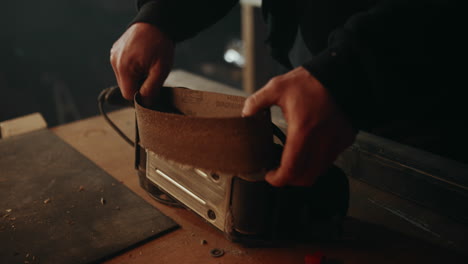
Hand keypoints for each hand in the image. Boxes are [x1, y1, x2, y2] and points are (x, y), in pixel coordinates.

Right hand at [110, 23, 173, 104]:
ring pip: (124, 78)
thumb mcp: (161, 70)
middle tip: (151, 74)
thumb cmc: (159, 45)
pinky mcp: (115, 52)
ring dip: (135, 77)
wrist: (155, 23)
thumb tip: (145, 104)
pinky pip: (122, 68)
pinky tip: (141, 60)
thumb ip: (151, 89)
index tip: (151, 90)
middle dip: (138, 85)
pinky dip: (132, 69)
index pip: (128, 94)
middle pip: (125, 86)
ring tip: (147, 65)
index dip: (140, 96)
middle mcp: (115, 62)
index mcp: (124, 67)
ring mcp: (113, 56)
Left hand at [242, 67, 355, 185]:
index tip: (270, 176)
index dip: (278, 179)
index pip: (291, 169)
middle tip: (278, 171)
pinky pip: (329, 161)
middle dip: (289, 179)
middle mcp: (322, 141)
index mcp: (303, 130)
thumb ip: (257, 101)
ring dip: (303, 171)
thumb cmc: (311, 81)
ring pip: (318, 172)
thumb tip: (245, 113)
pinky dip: (316, 162)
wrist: (340, 75)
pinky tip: (307, 151)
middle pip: (305, 177)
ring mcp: (335, 142)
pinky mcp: (344, 140)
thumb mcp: (277, 87)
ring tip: (291, 161)